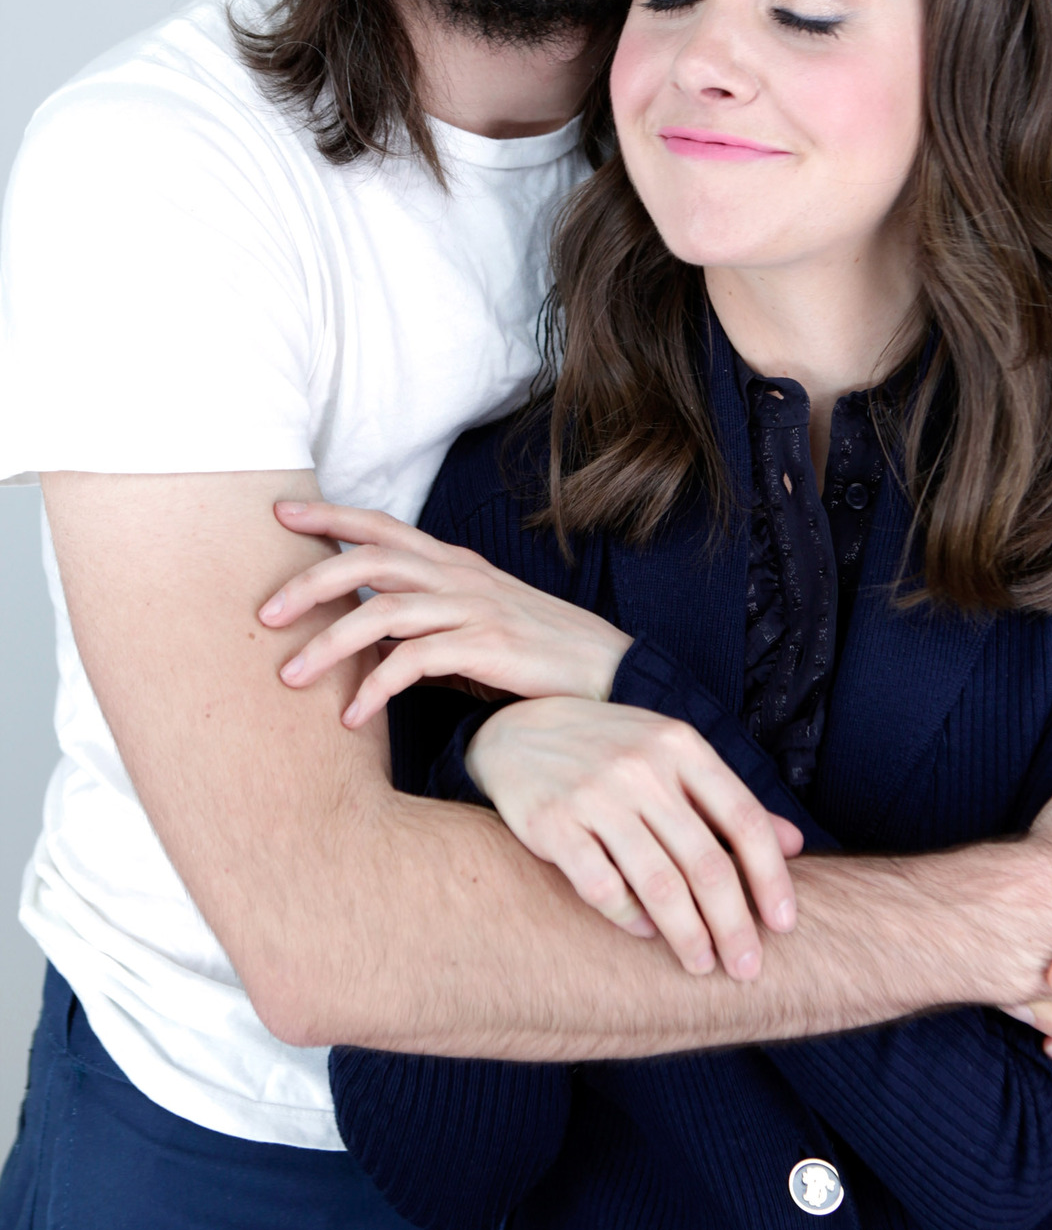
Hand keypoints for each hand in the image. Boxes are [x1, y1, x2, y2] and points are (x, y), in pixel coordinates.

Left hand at [262, 501, 631, 728]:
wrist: (609, 673)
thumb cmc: (535, 654)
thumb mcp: (473, 626)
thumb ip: (423, 624)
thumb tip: (368, 643)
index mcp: (453, 564)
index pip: (382, 527)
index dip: (330, 516)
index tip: (279, 513)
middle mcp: (460, 576)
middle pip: (372, 559)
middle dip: (311, 580)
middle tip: (265, 613)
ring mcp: (475, 608)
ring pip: (385, 610)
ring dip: (330, 643)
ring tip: (289, 676)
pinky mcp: (488, 647)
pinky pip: (417, 661)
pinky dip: (376, 687)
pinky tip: (352, 716)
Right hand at [464, 696, 804, 980]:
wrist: (517, 731)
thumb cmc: (611, 750)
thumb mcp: (673, 756)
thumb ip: (728, 800)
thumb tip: (795, 844)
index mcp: (681, 746)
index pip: (743, 819)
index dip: (770, 878)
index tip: (785, 926)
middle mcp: (643, 768)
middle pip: (706, 862)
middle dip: (734, 926)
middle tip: (748, 969)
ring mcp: (595, 794)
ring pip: (659, 883)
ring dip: (688, 935)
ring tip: (702, 965)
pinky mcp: (553, 823)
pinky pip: (603, 888)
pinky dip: (631, 919)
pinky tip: (647, 934)